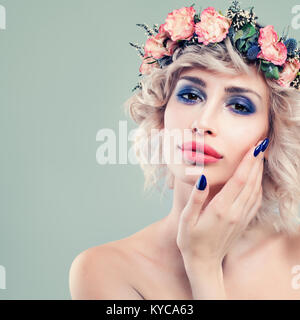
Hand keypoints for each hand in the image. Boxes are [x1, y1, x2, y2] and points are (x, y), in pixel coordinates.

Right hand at [176, 138, 268, 266]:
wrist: (204, 263)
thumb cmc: (191, 241)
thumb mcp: (187, 220)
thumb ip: (196, 199)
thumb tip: (203, 179)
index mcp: (221, 209)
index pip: (239, 180)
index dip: (248, 162)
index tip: (255, 146)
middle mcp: (235, 212)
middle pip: (251, 182)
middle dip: (257, 162)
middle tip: (260, 144)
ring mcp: (241, 218)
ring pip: (256, 191)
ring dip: (259, 172)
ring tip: (260, 157)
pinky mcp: (243, 222)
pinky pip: (256, 201)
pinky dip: (259, 186)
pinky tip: (257, 179)